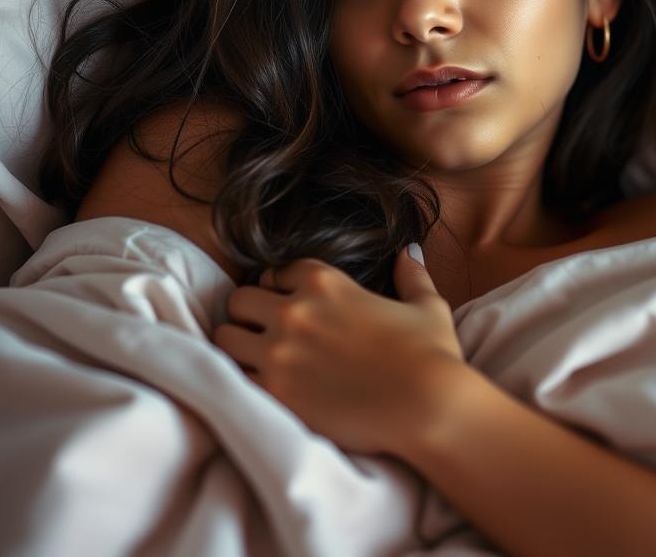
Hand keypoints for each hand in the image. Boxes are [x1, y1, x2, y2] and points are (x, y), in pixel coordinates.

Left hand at [212, 246, 466, 457]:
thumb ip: (411, 275)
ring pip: (225, 337)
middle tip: (265, 334)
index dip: (279, 288)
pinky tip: (262, 390)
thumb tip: (409, 250)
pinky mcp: (274, 393)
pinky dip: (240, 382)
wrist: (426, 406)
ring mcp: (279, 351)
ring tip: (257, 362)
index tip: (286, 305)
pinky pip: (231, 378)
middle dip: (250, 314)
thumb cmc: (430, 354)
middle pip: (240, 299)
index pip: (275, 272)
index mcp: (324, 282)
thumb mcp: (426, 306)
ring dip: (238, 347)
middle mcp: (294, 310)